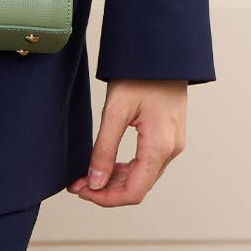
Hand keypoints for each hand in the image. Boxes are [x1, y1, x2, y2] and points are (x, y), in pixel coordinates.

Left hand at [66, 78, 187, 205]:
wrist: (162, 51)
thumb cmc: (139, 74)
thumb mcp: (115, 109)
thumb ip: (104, 148)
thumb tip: (94, 182)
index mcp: (160, 146)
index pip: (134, 191)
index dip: (106, 198)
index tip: (82, 191)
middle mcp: (171, 150)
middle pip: (138, 186)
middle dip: (106, 190)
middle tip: (77, 183)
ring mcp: (173, 144)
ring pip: (143, 176)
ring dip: (115, 180)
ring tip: (87, 175)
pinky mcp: (169, 136)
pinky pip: (148, 163)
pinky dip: (127, 168)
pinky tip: (108, 164)